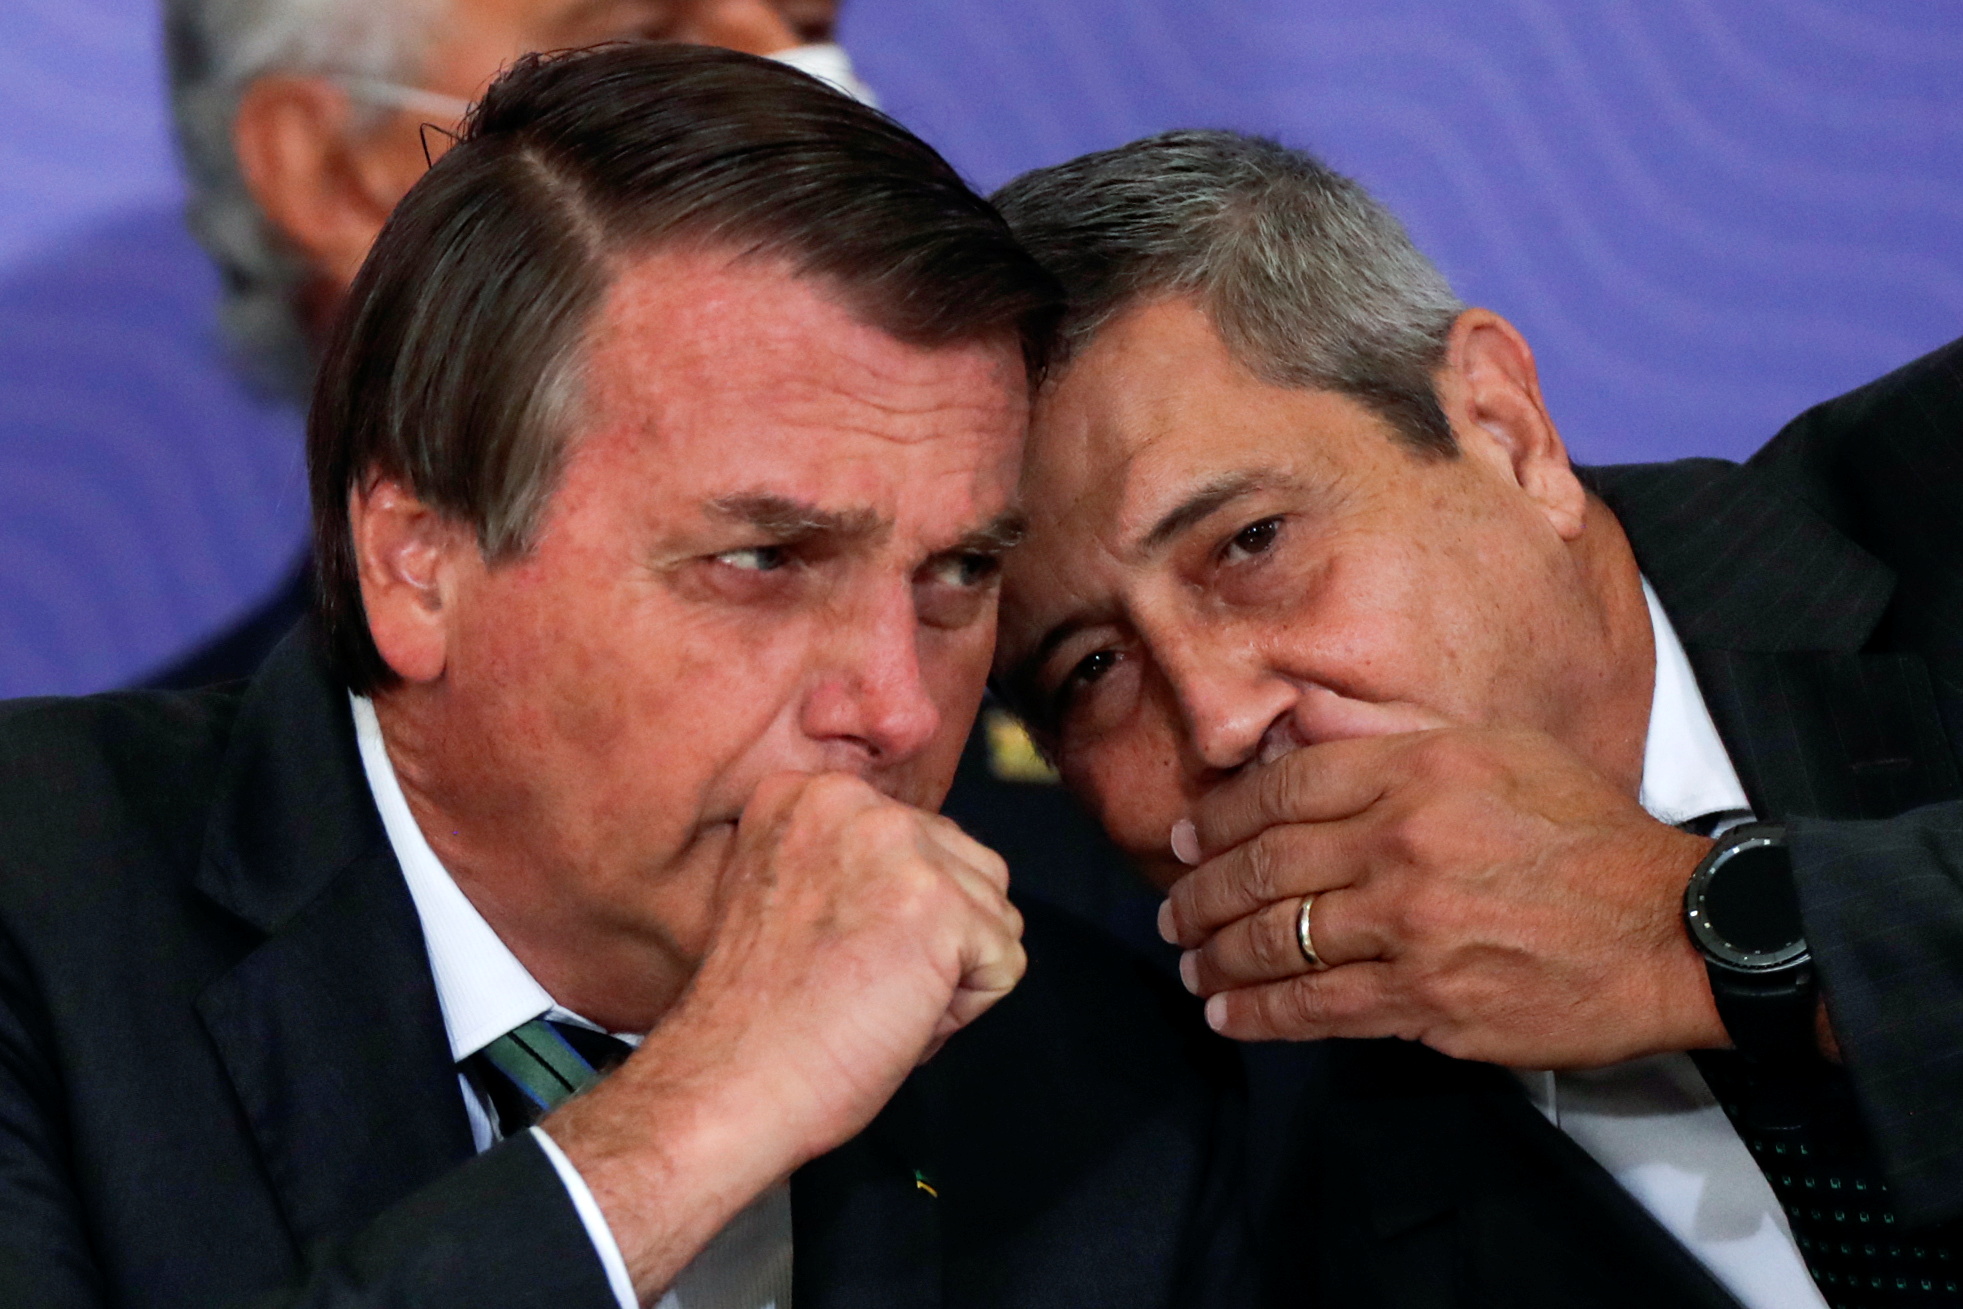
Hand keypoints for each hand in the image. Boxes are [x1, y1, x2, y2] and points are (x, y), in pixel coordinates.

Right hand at [547, 772, 1023, 1297]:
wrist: (727, 1082)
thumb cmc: (752, 1017)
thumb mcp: (786, 891)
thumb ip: (851, 861)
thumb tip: (927, 870)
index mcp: (807, 793)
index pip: (918, 841)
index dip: (891, 917)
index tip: (825, 953)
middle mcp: (855, 803)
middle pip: (967, 869)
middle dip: (931, 941)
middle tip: (850, 982)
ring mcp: (902, 848)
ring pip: (993, 914)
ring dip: (949, 973)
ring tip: (869, 999)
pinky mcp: (944, 907)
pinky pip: (1004, 964)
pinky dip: (961, 1012)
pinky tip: (891, 1019)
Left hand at [1163, 720, 1724, 1067]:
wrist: (1674, 929)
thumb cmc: (1590, 837)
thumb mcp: (1500, 753)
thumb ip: (1402, 754)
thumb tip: (1306, 756)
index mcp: (1419, 770)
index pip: (1283, 789)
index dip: (1219, 819)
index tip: (1185, 840)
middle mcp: (1403, 841)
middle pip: (1265, 866)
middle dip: (1200, 894)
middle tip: (1173, 912)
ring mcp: (1411, 925)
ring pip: (1278, 940)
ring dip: (1218, 957)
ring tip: (1190, 965)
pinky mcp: (1427, 1000)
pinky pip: (1318, 1007)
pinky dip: (1261, 1014)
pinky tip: (1230, 1016)